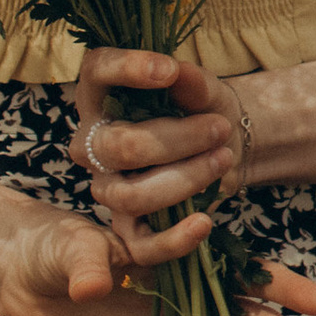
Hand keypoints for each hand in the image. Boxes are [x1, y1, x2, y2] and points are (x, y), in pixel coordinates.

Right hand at [70, 45, 249, 243]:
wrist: (223, 145)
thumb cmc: (202, 109)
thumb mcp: (205, 91)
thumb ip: (192, 82)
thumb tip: (178, 74)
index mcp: (101, 94)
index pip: (96, 71)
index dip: (126, 69)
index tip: (168, 70)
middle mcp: (92, 142)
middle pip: (119, 146)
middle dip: (177, 139)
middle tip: (220, 128)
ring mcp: (106, 186)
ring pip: (131, 195)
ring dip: (185, 178)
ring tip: (222, 159)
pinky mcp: (127, 227)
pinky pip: (140, 245)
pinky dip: (174, 239)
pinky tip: (203, 222)